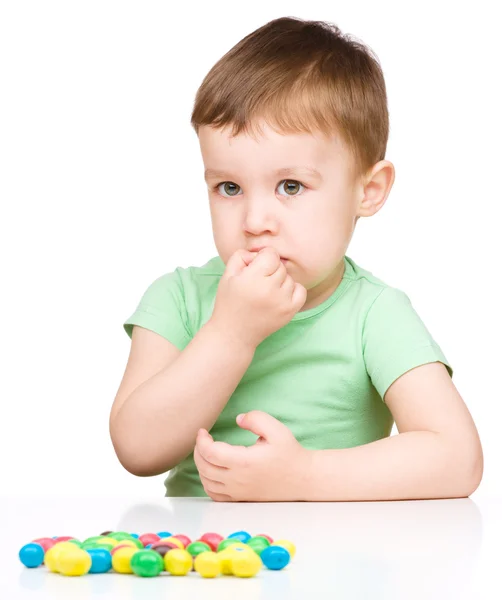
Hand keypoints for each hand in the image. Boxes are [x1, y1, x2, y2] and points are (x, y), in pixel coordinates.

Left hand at [193, 410, 311, 501]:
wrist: (302, 479)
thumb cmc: (290, 453)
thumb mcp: (277, 429)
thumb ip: (256, 418)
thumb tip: (238, 419)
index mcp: (244, 462)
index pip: (210, 453)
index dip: (201, 441)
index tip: (203, 431)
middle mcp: (238, 480)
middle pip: (204, 467)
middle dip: (198, 451)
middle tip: (202, 439)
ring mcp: (238, 492)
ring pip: (206, 481)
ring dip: (201, 465)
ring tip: (206, 452)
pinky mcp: (241, 499)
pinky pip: (214, 494)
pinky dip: (207, 482)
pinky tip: (212, 471)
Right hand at [209, 247, 306, 348]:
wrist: (234, 333)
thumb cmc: (229, 302)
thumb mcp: (227, 275)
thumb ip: (242, 255)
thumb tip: (259, 252)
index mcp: (252, 279)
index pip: (271, 254)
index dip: (262, 257)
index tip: (255, 267)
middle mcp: (270, 290)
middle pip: (280, 265)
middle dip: (270, 269)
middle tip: (257, 281)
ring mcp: (282, 302)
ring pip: (289, 277)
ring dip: (279, 280)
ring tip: (266, 291)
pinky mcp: (290, 311)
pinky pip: (300, 290)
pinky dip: (292, 289)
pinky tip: (279, 294)